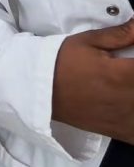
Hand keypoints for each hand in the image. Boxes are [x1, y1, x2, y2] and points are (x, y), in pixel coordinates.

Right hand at [53, 21, 133, 143]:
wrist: (42, 90)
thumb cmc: (64, 61)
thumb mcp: (88, 41)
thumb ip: (120, 34)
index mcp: (121, 74)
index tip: (132, 55)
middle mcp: (127, 99)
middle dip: (133, 76)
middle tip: (125, 70)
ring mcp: (125, 119)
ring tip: (125, 84)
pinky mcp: (120, 131)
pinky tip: (129, 106)